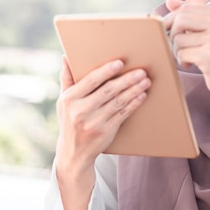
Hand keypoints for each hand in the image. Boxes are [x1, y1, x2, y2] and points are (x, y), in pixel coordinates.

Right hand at [55, 57, 150, 173]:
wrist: (73, 153)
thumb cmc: (70, 120)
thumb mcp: (63, 101)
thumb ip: (67, 78)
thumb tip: (66, 57)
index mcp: (69, 99)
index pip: (90, 81)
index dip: (106, 71)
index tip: (120, 63)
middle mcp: (80, 111)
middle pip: (108, 91)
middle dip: (126, 80)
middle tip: (141, 71)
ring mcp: (94, 123)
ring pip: (118, 102)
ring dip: (134, 90)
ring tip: (145, 81)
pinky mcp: (106, 132)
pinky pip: (123, 114)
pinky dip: (134, 104)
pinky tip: (142, 96)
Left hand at [164, 0, 209, 173]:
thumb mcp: (207, 30)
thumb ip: (190, 14)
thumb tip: (169, 0)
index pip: (185, 8)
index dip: (171, 20)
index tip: (172, 33)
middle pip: (179, 19)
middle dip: (171, 34)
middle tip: (176, 45)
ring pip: (178, 37)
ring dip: (176, 50)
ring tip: (186, 56)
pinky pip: (181, 52)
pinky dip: (181, 60)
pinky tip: (191, 64)